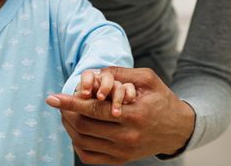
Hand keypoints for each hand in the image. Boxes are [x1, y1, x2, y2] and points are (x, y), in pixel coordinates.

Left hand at [46, 67, 194, 163]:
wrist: (178, 129)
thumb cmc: (161, 99)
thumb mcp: (148, 79)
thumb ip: (121, 73)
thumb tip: (95, 73)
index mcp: (134, 114)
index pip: (95, 109)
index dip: (70, 103)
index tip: (52, 98)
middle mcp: (128, 136)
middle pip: (85, 126)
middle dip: (67, 113)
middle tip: (59, 102)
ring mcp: (124, 151)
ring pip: (84, 141)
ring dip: (70, 127)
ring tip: (66, 113)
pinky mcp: (121, 160)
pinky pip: (90, 156)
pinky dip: (77, 143)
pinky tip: (76, 130)